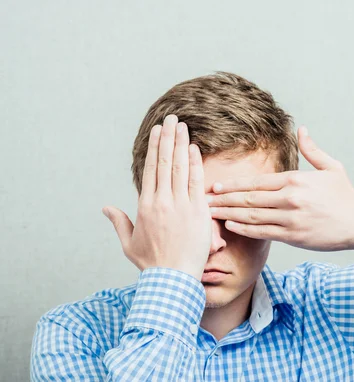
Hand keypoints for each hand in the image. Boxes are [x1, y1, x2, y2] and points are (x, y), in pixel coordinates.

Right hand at [102, 114, 211, 280]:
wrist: (173, 279)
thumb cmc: (152, 264)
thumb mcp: (129, 244)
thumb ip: (119, 222)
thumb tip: (106, 208)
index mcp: (145, 206)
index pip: (150, 169)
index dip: (154, 148)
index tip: (157, 132)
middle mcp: (161, 200)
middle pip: (164, 162)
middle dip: (168, 138)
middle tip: (171, 118)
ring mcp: (180, 204)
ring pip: (179, 167)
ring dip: (181, 144)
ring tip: (183, 126)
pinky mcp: (197, 211)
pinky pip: (196, 182)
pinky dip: (195, 164)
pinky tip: (194, 148)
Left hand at [207, 126, 353, 250]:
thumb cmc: (345, 195)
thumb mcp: (332, 167)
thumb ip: (312, 150)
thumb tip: (302, 130)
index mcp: (295, 180)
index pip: (256, 181)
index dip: (233, 184)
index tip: (214, 185)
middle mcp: (290, 198)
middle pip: (249, 198)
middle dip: (223, 199)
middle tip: (201, 200)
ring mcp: (291, 218)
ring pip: (252, 216)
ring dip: (228, 214)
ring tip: (209, 213)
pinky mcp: (294, 236)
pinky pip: (263, 232)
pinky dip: (245, 229)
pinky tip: (230, 226)